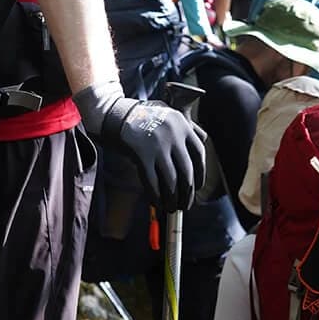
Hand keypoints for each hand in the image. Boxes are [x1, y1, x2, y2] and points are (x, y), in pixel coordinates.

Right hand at [74, 81, 206, 212]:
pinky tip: (157, 202)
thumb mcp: (168, 112)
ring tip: (171, 207)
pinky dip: (156, 196)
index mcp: (182, 124)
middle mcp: (173, 135)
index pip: (199, 154)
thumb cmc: (143, 115)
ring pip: (171, 181)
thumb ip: (187, 125)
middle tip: (185, 204)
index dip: (201, 174)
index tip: (197, 187)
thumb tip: (203, 140)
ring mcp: (158, 146)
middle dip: (187, 193)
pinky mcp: (142, 155)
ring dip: (173, 199)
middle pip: (187, 171)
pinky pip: (152, 182)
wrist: (115, 113)